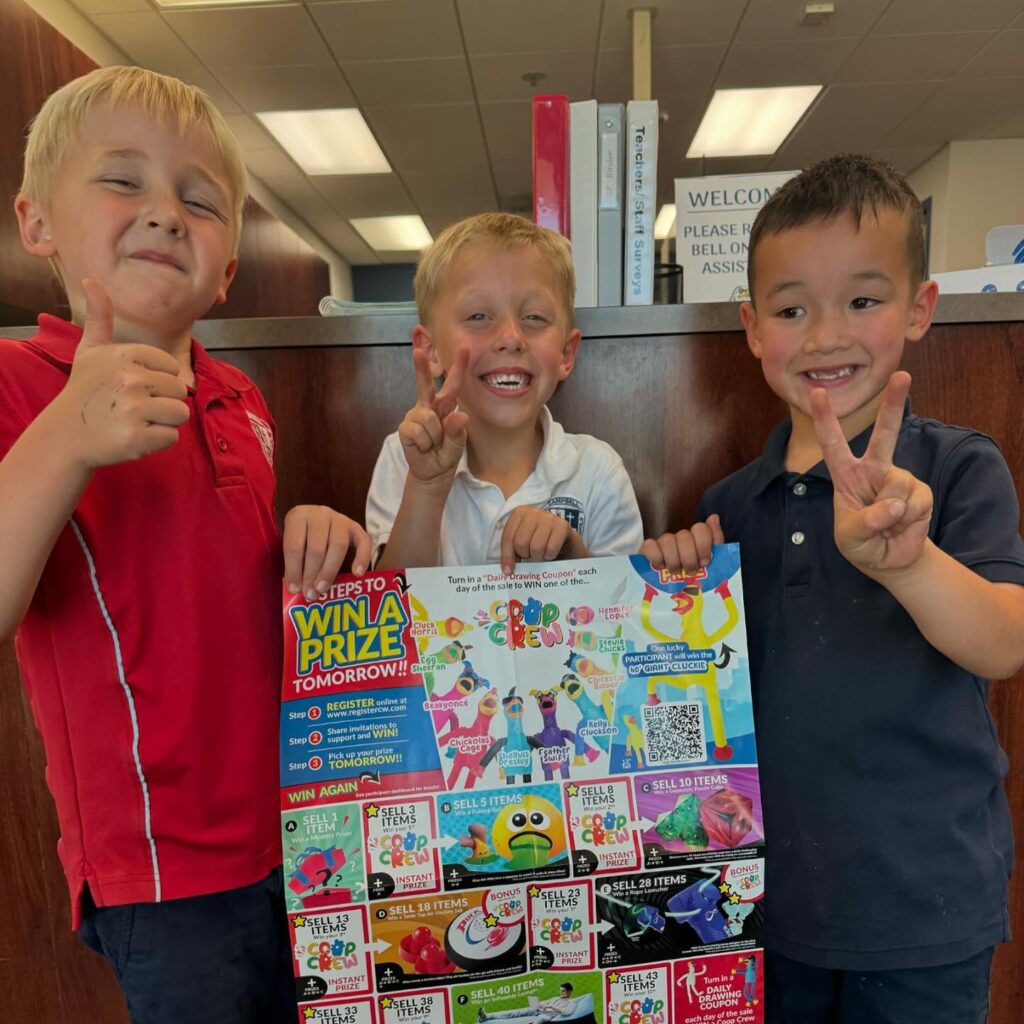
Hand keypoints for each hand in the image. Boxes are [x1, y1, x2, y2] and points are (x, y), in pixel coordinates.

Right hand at [56, 279, 188, 467]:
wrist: (65, 435)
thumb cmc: (85, 390)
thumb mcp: (90, 350)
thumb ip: (100, 318)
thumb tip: (92, 280)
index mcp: (125, 355)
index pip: (171, 368)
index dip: (157, 380)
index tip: (131, 386)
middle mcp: (130, 379)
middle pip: (180, 391)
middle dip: (162, 402)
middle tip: (132, 407)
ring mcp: (133, 409)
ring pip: (180, 414)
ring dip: (163, 422)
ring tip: (136, 420)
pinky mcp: (137, 438)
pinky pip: (172, 437)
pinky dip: (157, 442)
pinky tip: (134, 437)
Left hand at [283, 506, 371, 598]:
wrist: (316, 520)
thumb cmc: (301, 537)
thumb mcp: (292, 544)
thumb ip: (295, 562)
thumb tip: (299, 589)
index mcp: (298, 516)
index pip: (294, 546)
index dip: (294, 570)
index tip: (295, 589)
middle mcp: (320, 514)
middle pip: (317, 547)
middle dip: (312, 574)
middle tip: (310, 593)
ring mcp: (340, 519)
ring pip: (338, 545)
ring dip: (329, 570)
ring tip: (323, 588)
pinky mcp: (356, 527)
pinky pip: (364, 542)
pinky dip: (362, 558)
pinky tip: (357, 574)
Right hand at [398, 346, 468, 487]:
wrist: (433, 471)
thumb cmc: (446, 453)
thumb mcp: (458, 443)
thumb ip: (457, 430)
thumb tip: (460, 416)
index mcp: (445, 406)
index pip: (453, 385)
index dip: (458, 367)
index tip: (465, 349)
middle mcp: (428, 406)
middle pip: (425, 384)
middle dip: (421, 367)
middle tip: (418, 352)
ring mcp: (415, 416)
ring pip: (428, 420)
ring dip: (434, 437)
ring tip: (432, 443)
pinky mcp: (405, 428)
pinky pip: (417, 432)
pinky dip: (423, 443)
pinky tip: (422, 446)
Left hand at [500, 506, 583, 574]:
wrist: (563, 538)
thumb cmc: (538, 539)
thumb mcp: (522, 540)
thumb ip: (511, 551)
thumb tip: (507, 571)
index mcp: (519, 513)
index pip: (508, 537)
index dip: (507, 556)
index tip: (508, 571)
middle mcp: (533, 512)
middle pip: (521, 543)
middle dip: (525, 554)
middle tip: (530, 555)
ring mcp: (549, 517)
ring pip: (536, 547)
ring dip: (538, 556)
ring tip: (540, 553)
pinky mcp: (562, 526)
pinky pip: (551, 549)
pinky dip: (549, 556)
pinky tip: (550, 553)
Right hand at [640, 515, 723, 573]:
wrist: (676, 593)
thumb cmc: (697, 579)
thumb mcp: (712, 565)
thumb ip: (716, 543)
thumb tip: (714, 517)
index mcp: (697, 539)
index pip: (700, 528)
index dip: (703, 545)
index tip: (704, 562)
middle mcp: (680, 538)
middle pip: (684, 536)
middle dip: (689, 558)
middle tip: (691, 572)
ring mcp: (663, 543)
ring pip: (667, 540)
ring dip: (673, 560)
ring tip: (676, 573)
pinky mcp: (647, 550)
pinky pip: (649, 545)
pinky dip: (656, 556)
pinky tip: (660, 567)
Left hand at [811, 371, 931, 574]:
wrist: (890, 560)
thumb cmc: (861, 544)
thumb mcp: (850, 538)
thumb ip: (866, 522)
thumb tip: (895, 504)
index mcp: (846, 474)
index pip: (832, 444)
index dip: (826, 419)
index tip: (818, 392)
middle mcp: (873, 470)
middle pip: (885, 433)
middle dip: (893, 404)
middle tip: (902, 375)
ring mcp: (898, 479)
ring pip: (897, 485)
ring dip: (891, 514)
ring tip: (886, 525)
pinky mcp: (920, 493)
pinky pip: (915, 502)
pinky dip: (908, 520)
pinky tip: (902, 526)